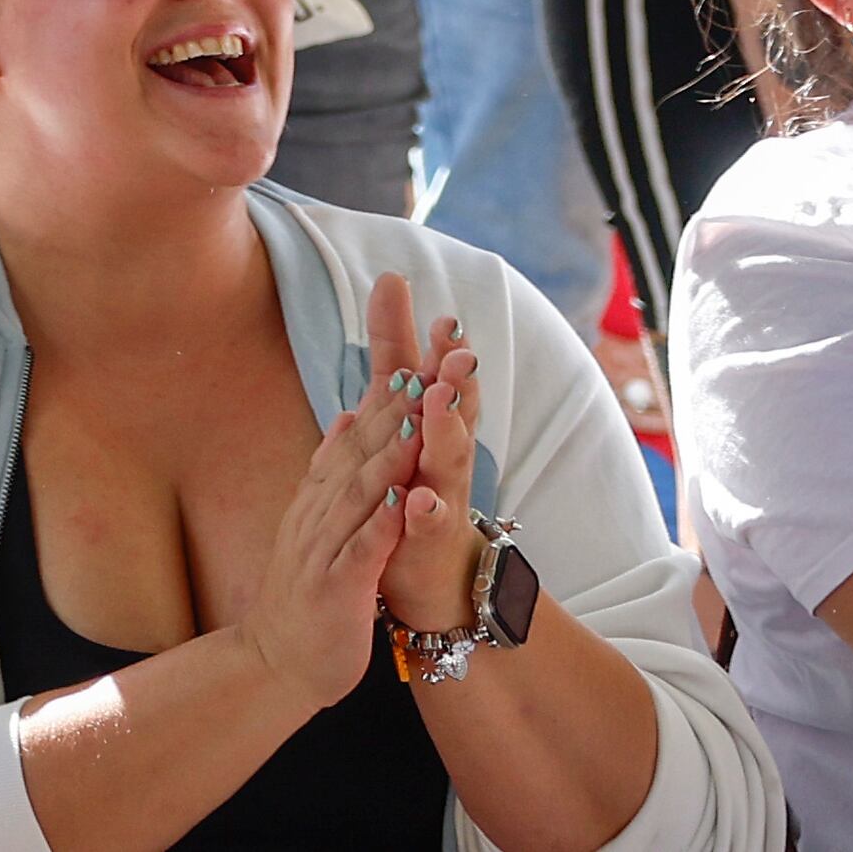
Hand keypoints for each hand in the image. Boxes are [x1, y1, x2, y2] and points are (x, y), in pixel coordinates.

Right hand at [238, 366, 426, 711]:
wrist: (276, 660)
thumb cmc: (306, 593)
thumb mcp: (316, 523)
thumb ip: (331, 472)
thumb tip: (344, 417)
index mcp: (320, 497)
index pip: (354, 437)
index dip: (385, 399)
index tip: (414, 357)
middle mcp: (319, 513)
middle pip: (357, 453)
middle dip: (392, 411)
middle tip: (422, 365)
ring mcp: (325, 549)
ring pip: (361, 494)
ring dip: (388, 456)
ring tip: (416, 419)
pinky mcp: (336, 588)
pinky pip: (362, 551)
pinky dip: (382, 523)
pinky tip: (403, 500)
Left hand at [365, 275, 490, 633]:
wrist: (430, 573)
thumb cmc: (415, 479)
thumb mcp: (404, 408)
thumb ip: (398, 350)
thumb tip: (392, 279)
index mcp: (434, 425)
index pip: (441, 379)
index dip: (444, 350)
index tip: (445, 316)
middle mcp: (444, 456)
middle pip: (454, 413)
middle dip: (457, 381)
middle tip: (460, 350)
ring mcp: (440, 497)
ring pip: (447, 462)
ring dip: (446, 433)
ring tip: (440, 403)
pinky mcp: (427, 540)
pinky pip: (428, 524)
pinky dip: (424, 511)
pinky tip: (419, 498)